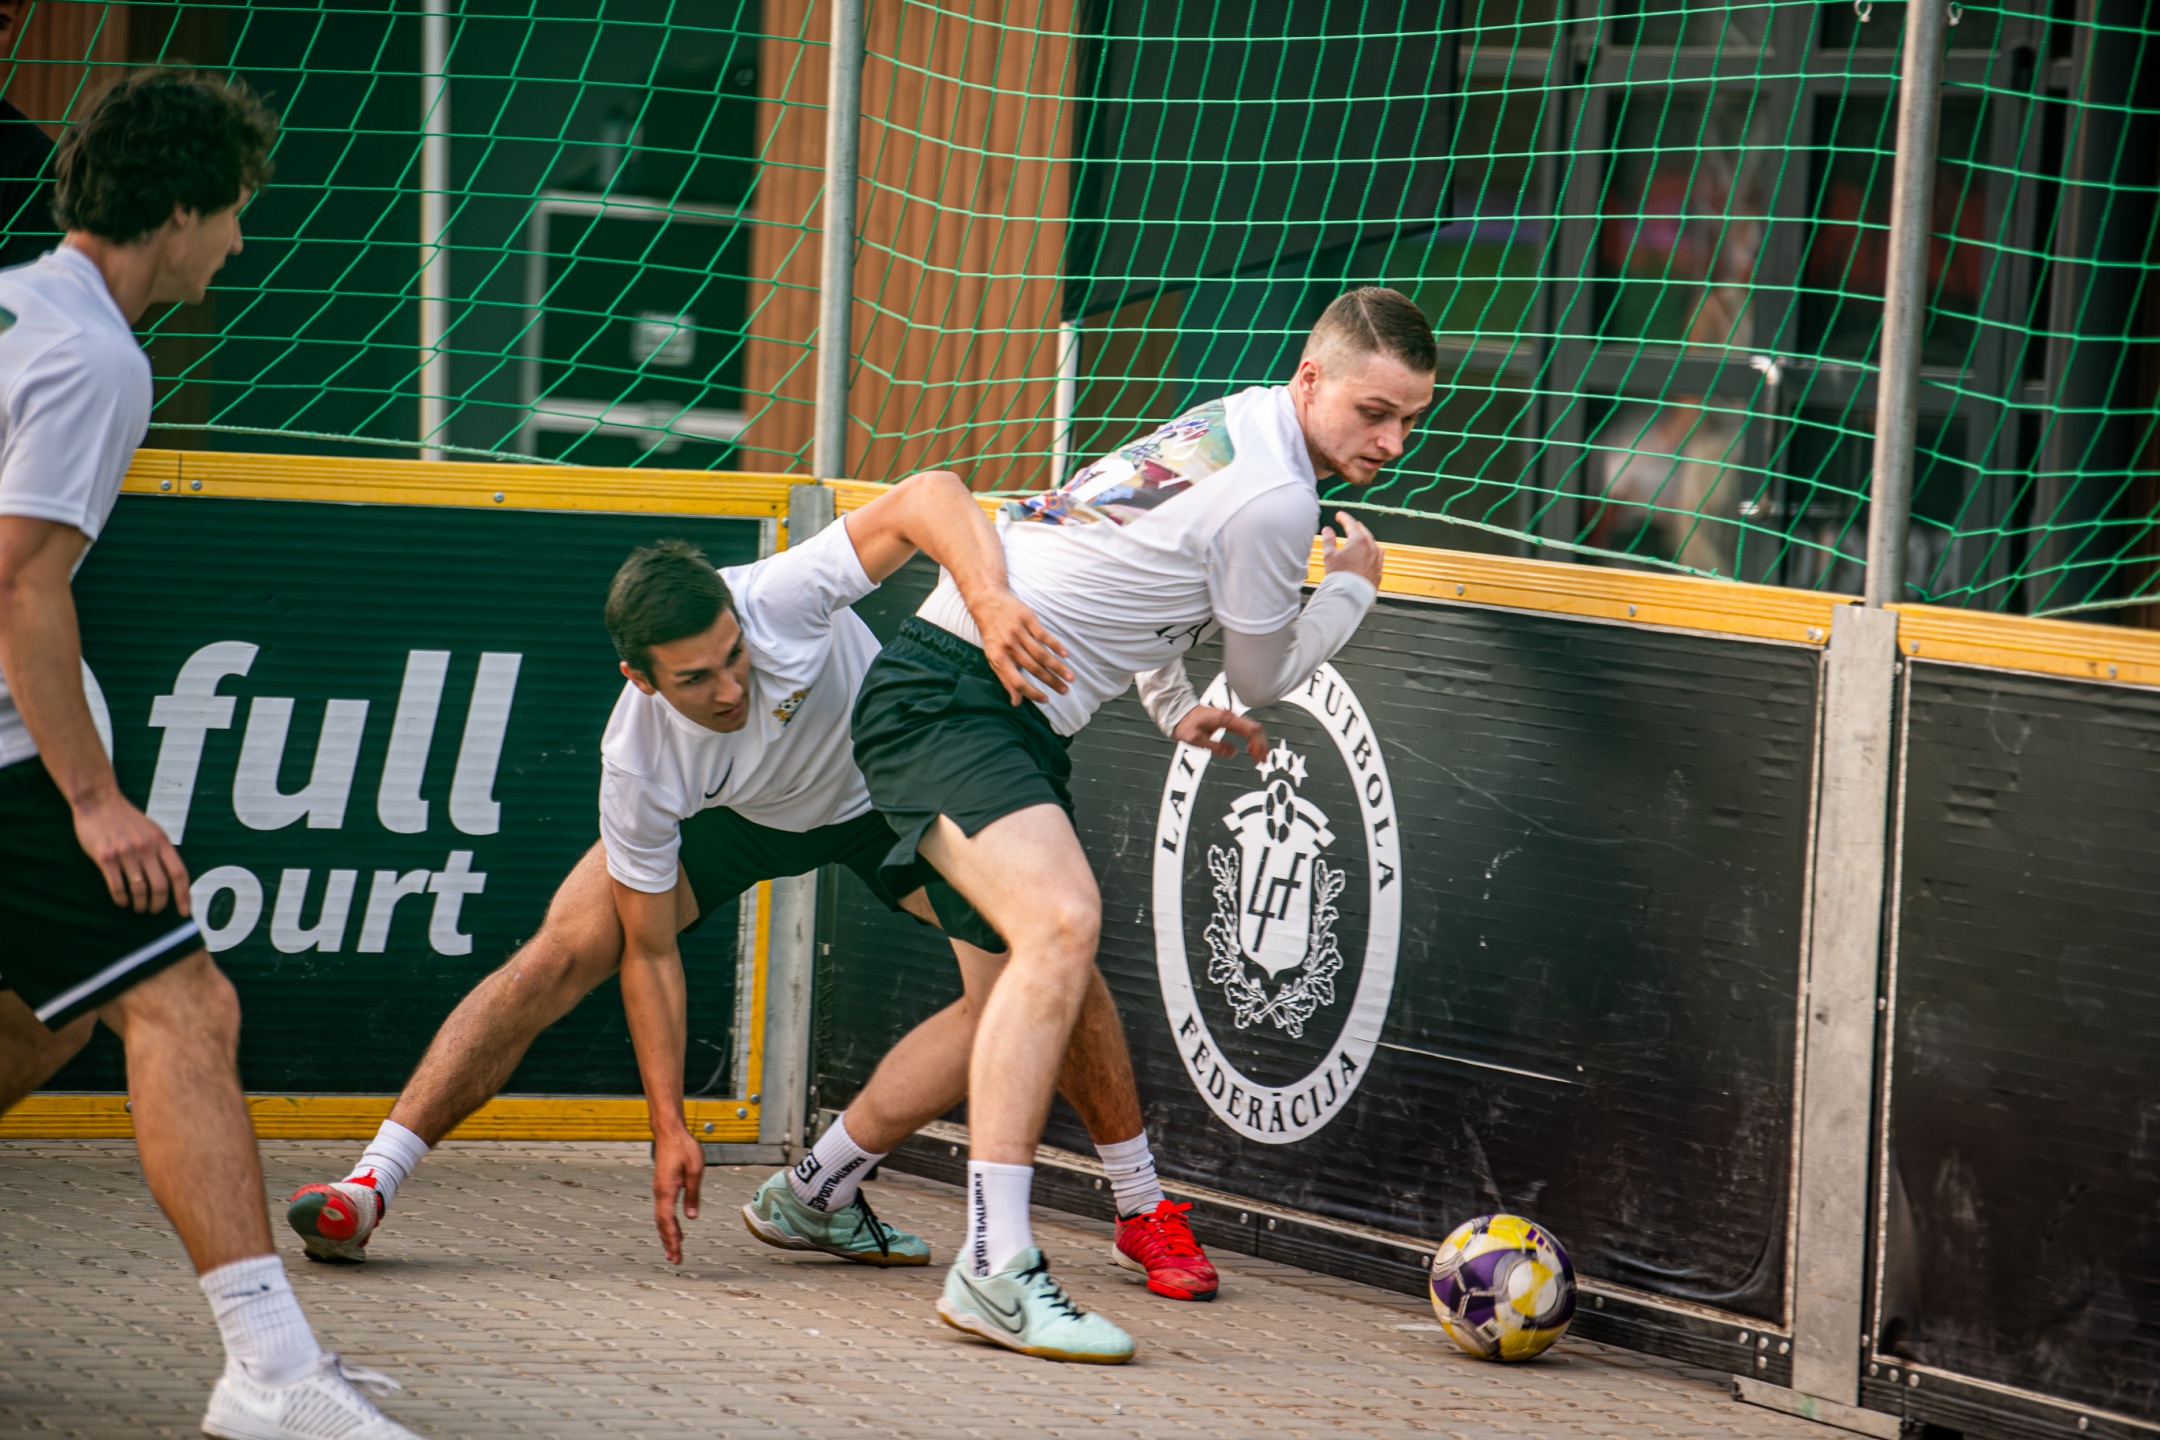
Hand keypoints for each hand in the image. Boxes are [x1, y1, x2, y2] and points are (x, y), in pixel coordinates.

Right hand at [72, 788, 190, 915]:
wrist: (99, 802)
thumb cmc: (127, 819)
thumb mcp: (153, 830)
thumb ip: (162, 851)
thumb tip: (173, 878)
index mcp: (162, 842)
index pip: (179, 874)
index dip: (184, 895)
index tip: (184, 912)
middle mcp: (146, 848)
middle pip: (160, 886)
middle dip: (159, 904)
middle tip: (153, 910)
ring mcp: (125, 853)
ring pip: (139, 890)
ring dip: (140, 905)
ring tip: (138, 908)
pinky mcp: (105, 858)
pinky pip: (117, 887)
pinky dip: (122, 899)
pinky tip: (122, 902)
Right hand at [650, 1124, 703, 1263]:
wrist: (670, 1133)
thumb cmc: (684, 1148)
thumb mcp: (695, 1170)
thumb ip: (693, 1194)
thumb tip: (692, 1217)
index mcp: (667, 1190)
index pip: (668, 1220)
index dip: (672, 1238)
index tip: (677, 1253)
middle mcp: (660, 1193)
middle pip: (662, 1224)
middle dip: (669, 1242)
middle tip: (676, 1260)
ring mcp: (659, 1191)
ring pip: (661, 1219)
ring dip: (667, 1236)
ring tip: (673, 1252)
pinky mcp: (662, 1187)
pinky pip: (663, 1211)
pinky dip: (667, 1224)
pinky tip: (674, 1230)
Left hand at [971, 588, 1072, 705]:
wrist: (987, 601)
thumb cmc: (991, 633)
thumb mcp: (992, 657)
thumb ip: (1005, 679)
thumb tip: (1015, 702)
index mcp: (998, 658)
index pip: (1017, 682)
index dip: (1032, 693)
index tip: (1046, 700)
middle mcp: (1009, 646)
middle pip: (1033, 668)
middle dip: (1051, 681)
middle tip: (1065, 690)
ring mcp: (1018, 632)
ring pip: (1041, 654)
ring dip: (1057, 667)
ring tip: (1070, 677)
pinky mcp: (1027, 619)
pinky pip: (1043, 635)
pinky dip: (1056, 645)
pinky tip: (1066, 654)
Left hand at [1172, 704, 1268, 762]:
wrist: (1178, 713)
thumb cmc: (1184, 725)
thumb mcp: (1195, 740)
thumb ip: (1215, 747)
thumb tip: (1233, 752)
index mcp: (1225, 719)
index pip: (1250, 730)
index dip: (1257, 745)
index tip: (1257, 758)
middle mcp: (1230, 716)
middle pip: (1255, 728)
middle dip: (1262, 745)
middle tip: (1263, 761)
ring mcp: (1230, 717)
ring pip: (1252, 728)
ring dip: (1259, 742)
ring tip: (1260, 758)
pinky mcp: (1228, 720)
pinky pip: (1245, 728)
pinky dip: (1252, 739)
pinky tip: (1251, 748)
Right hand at [1321, 511, 1382, 588]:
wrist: (1352, 595)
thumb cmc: (1340, 576)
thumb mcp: (1330, 556)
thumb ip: (1329, 540)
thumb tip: (1327, 530)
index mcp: (1358, 541)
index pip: (1351, 524)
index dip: (1344, 518)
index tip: (1339, 515)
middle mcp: (1371, 547)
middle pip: (1363, 532)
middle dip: (1356, 526)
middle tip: (1349, 524)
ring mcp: (1376, 559)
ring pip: (1372, 543)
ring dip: (1365, 538)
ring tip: (1360, 537)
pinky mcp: (1379, 570)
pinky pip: (1378, 556)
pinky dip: (1374, 551)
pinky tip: (1376, 550)